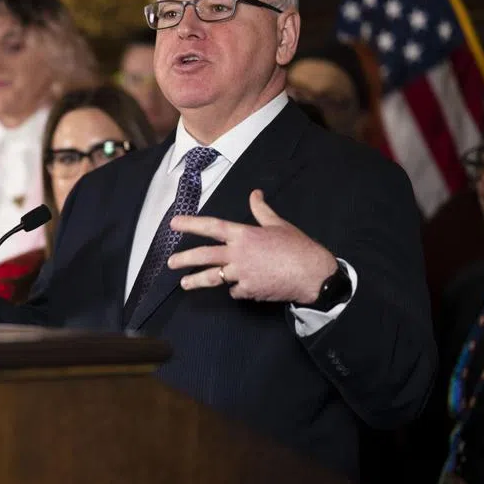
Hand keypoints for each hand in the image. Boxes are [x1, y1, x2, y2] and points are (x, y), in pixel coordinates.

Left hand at [168, 189, 337, 303]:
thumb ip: (261, 210)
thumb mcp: (278, 224)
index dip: (191, 224)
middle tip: (170, 263)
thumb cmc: (297, 247)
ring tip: (184, 284)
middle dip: (184, 259)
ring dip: (196, 281)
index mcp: (244, 234)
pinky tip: (243, 286)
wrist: (312, 274)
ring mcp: (242, 274)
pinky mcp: (248, 290)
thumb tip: (255, 193)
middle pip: (204, 256)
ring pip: (213, 278)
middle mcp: (238, 254)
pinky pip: (235, 290)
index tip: (174, 223)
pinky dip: (237, 288)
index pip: (212, 227)